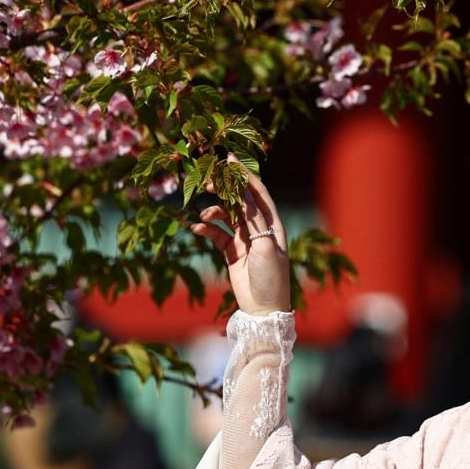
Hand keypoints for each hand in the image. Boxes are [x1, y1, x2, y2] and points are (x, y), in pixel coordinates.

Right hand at [189, 155, 291, 315]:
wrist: (263, 309)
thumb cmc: (271, 278)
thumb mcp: (265, 246)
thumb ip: (253, 221)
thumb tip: (241, 194)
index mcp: (273, 225)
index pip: (257, 193)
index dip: (245, 175)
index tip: (229, 159)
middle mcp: (259, 229)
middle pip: (239, 202)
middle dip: (224, 190)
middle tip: (208, 182)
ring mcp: (244, 240)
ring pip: (226, 217)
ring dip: (213, 212)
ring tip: (203, 215)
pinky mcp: (231, 253)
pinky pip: (216, 235)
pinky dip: (206, 229)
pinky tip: (196, 228)